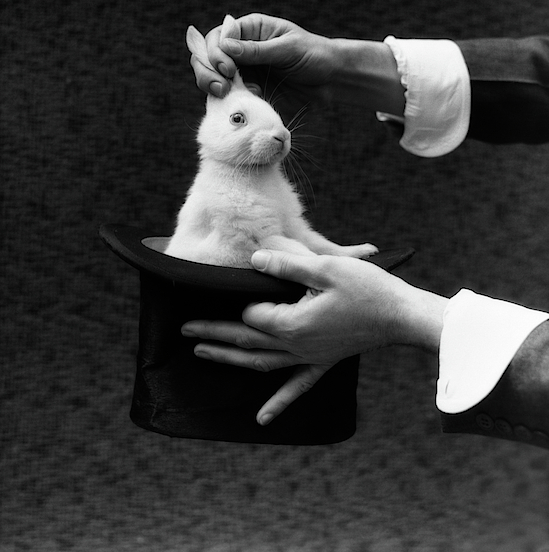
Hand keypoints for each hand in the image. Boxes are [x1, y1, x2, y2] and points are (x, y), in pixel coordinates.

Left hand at [181, 249, 445, 424]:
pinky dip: (277, 402)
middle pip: (246, 342)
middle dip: (213, 333)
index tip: (231, 285)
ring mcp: (309, 358)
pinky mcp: (323, 362)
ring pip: (260, 363)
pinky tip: (262, 418)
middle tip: (183, 329)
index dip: (241, 300)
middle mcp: (296, 346)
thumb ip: (287, 264)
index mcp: (293, 324)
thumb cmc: (368, 289)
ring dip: (230, 359)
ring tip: (202, 352)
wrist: (401, 316)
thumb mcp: (326, 268)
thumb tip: (254, 259)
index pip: (252, 314)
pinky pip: (297, 386)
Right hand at [190, 13, 404, 119]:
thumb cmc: (315, 56)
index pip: (218, 36)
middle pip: (208, 55)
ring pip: (212, 76)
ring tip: (223, 93)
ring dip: (211, 84)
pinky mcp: (249, 91)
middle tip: (221, 86)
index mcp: (251, 30)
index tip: (228, 68)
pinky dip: (226, 99)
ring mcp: (244, 71)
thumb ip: (257, 50)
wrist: (332, 80)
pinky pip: (227, 95)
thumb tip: (225, 46)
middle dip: (207, 69)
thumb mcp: (288, 49)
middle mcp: (242, 49)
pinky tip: (244, 101)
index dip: (216, 52)